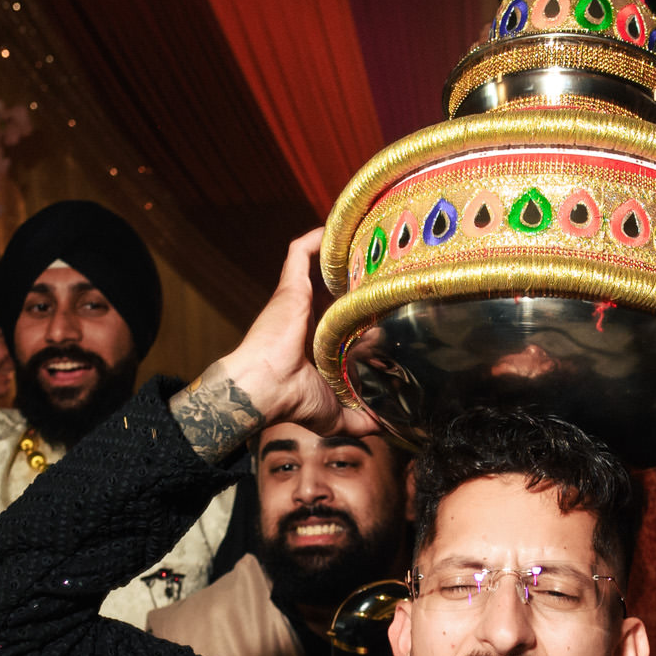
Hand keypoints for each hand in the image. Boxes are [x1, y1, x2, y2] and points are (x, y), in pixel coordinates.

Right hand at [173, 232, 376, 458]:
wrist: (266, 388)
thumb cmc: (293, 401)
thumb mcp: (335, 415)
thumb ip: (360, 421)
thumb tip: (383, 427)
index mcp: (318, 345)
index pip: (344, 324)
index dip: (365, 318)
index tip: (389, 317)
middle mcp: (309, 319)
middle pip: (336, 292)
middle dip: (358, 283)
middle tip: (386, 276)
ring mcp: (299, 301)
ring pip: (319, 267)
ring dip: (339, 253)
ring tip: (367, 242)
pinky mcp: (291, 288)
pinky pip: (299, 253)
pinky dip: (315, 239)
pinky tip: (336, 228)